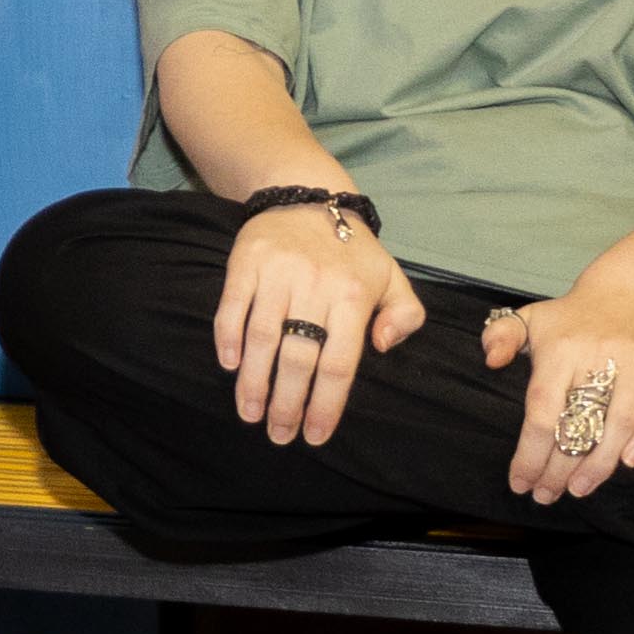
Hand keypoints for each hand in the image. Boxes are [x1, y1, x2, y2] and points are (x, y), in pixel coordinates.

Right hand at [209, 194, 414, 447]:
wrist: (307, 197)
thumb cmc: (351, 251)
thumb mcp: (392, 278)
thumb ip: (404, 316)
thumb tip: (383, 347)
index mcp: (353, 295)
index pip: (339, 363)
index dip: (326, 405)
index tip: (315, 436)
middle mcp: (316, 285)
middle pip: (299, 357)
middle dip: (287, 403)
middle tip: (279, 435)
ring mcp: (277, 273)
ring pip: (263, 337)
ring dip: (254, 382)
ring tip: (251, 414)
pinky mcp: (246, 262)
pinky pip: (233, 307)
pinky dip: (229, 339)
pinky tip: (231, 366)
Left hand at [481, 274, 633, 505]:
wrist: (633, 290)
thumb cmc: (574, 317)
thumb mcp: (531, 317)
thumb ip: (501, 335)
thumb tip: (491, 360)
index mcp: (561, 348)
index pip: (542, 412)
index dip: (530, 454)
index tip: (520, 482)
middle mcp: (600, 354)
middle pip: (580, 425)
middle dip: (560, 469)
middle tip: (547, 495)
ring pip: (619, 425)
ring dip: (599, 465)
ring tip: (579, 489)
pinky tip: (626, 465)